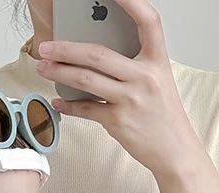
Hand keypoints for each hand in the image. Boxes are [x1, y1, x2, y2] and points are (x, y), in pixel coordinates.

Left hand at [35, 0, 202, 176]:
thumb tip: (96, 56)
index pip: (149, 21)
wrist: (175, 152)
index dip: (132, 2)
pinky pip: (86, 109)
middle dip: (66, 48)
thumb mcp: (158, 82)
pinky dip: (68, 105)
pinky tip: (58, 100)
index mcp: (157, 62)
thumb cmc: (163, 117)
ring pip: (86, 79)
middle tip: (47, 46)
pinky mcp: (118, 121)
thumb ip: (134, 66)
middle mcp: (144, 77)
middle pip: (98, 53)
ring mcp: (130, 99)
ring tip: (43, 67)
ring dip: (59, 72)